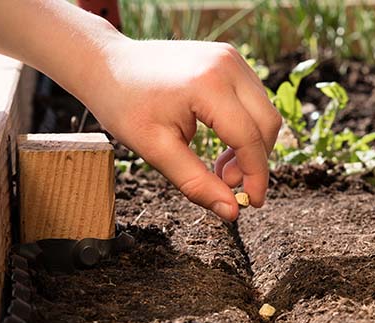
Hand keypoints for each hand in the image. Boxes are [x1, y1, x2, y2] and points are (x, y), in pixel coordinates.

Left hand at [86, 38, 281, 220]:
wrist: (107, 65)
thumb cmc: (124, 105)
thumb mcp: (156, 150)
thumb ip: (197, 183)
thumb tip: (231, 212)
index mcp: (208, 85)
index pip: (249, 138)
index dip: (256, 176)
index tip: (251, 203)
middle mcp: (227, 65)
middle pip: (268, 124)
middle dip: (255, 161)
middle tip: (228, 182)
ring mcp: (231, 58)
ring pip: (264, 112)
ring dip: (251, 146)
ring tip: (221, 166)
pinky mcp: (230, 59)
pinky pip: (253, 100)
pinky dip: (245, 127)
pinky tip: (222, 142)